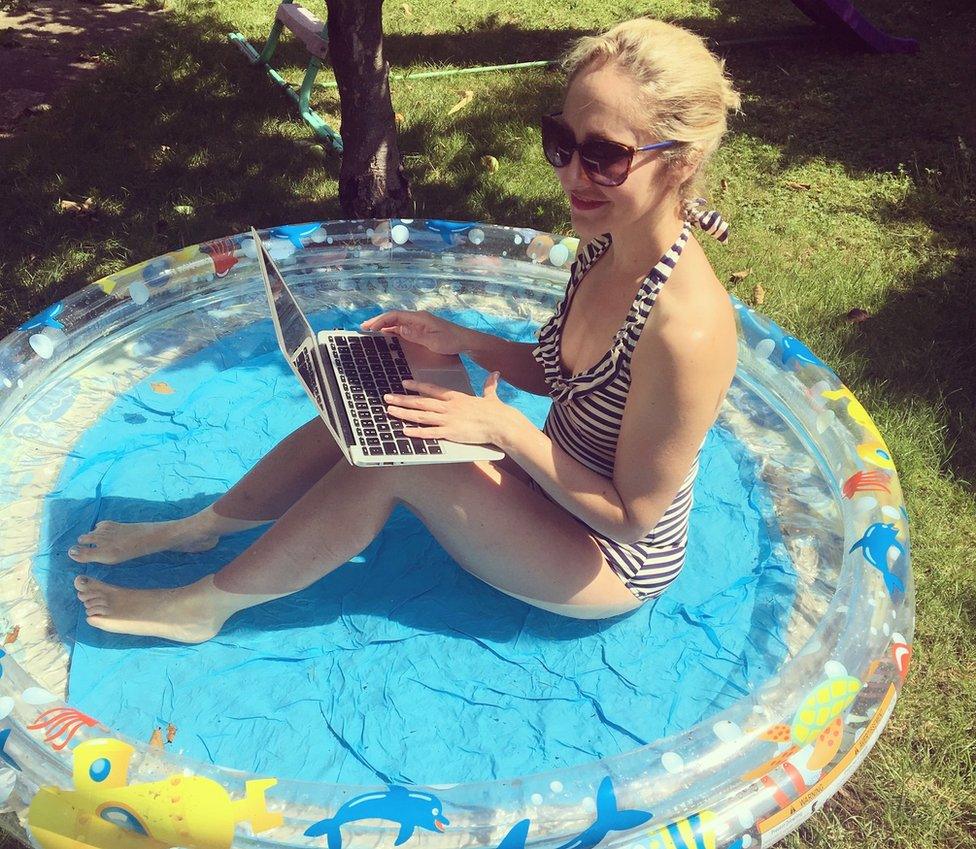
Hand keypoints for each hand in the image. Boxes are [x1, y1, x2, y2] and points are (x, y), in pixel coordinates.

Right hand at [359, 310, 469, 355]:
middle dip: (378, 321)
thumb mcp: (433, 340)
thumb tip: (399, 329)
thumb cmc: (451, 340)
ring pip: (397, 322)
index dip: (381, 320)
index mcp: (419, 318)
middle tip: (364, 327)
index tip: (369, 327)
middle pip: (394, 317)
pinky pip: (403, 327)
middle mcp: (417, 318)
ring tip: (370, 330)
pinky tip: (386, 334)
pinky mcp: (421, 329)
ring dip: (384, 325)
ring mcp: (419, 323)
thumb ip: (415, 335)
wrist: (465, 341)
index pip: (395, 316)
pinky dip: (392, 330)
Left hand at [384, 372, 515, 444]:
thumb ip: (490, 385)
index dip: (416, 386)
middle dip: (402, 399)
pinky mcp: (451, 433)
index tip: (403, 383)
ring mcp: (448, 420)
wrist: (501, 423)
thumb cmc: (496, 411)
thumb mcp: (491, 396)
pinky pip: (430, 433)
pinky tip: (404, 431)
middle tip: (387, 397)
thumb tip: (496, 374)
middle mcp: (448, 406)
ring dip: (404, 413)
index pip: (431, 389)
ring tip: (390, 411)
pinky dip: (416, 432)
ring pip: (421, 415)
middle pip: (421, 402)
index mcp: (456, 397)